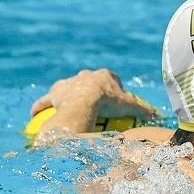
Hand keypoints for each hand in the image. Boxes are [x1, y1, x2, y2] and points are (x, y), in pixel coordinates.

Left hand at [30, 68, 156, 118]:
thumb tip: (159, 117)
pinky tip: (34, 114)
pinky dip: (40, 106)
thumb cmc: (109, 102)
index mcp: (104, 75)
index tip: (114, 99)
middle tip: (94, 105)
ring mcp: (69, 83)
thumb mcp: (130, 106)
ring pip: (66, 89)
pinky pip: (45, 101)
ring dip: (66, 95)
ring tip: (65, 106)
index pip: (110, 79)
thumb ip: (144, 111)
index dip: (113, 88)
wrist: (87, 101)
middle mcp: (85, 75)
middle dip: (89, 88)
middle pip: (88, 81)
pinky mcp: (55, 92)